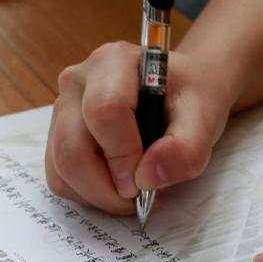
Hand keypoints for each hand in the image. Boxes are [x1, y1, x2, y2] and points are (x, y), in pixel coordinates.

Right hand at [46, 43, 235, 214]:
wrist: (180, 93)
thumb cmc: (189, 98)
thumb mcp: (205, 118)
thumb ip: (186, 149)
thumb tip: (147, 177)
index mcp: (114, 62)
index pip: (104, 111)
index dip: (122, 155)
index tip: (146, 182)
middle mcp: (78, 81)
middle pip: (71, 148)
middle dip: (106, 188)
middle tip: (141, 199)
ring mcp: (62, 108)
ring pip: (60, 168)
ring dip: (97, 195)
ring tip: (133, 192)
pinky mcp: (57, 134)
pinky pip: (59, 177)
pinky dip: (86, 194)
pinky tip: (115, 186)